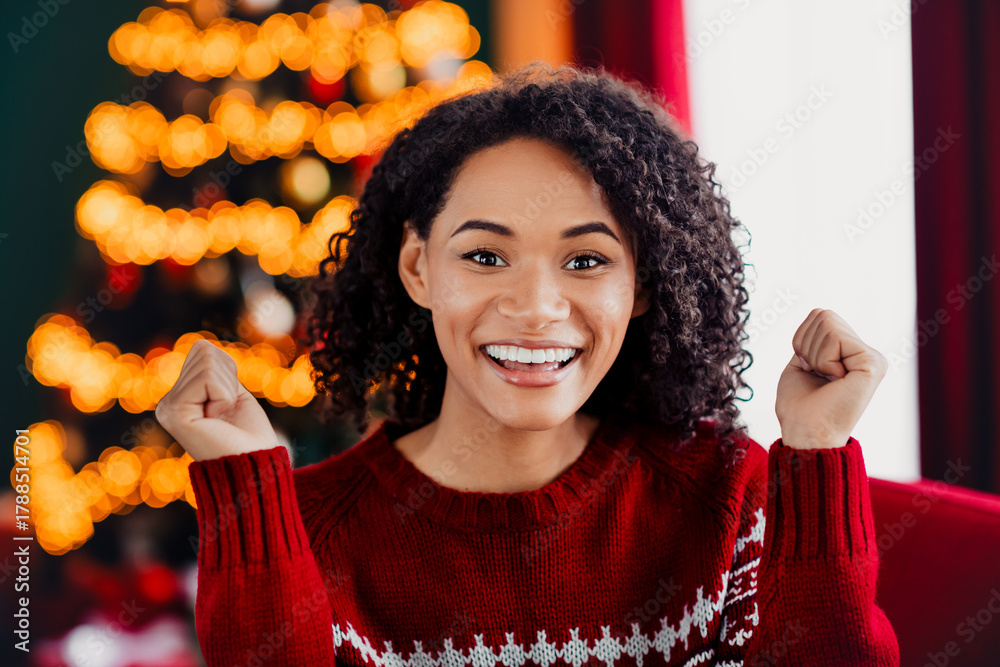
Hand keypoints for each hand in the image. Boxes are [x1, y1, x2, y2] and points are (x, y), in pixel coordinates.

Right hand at [155, 339, 279, 460]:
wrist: (255, 468)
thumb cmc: (249, 435)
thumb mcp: (231, 392)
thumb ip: (214, 371)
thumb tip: (201, 345)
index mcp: (179, 398)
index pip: (204, 350)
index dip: (228, 373)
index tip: (228, 405)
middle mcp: (167, 402)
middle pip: (204, 352)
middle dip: (228, 380)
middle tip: (226, 412)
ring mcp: (167, 407)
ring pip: (207, 362)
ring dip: (228, 390)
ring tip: (222, 417)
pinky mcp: (173, 411)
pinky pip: (208, 377)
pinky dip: (225, 395)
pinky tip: (217, 419)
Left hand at [775, 309, 887, 449]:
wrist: (806, 432)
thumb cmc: (800, 405)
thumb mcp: (803, 360)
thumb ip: (815, 336)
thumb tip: (820, 313)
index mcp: (852, 352)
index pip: (820, 315)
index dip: (802, 340)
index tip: (809, 369)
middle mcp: (866, 353)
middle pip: (823, 315)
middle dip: (806, 345)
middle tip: (816, 375)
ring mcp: (872, 357)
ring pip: (828, 322)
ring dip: (814, 354)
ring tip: (825, 379)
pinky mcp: (872, 363)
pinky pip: (835, 337)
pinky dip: (822, 359)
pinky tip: (834, 380)